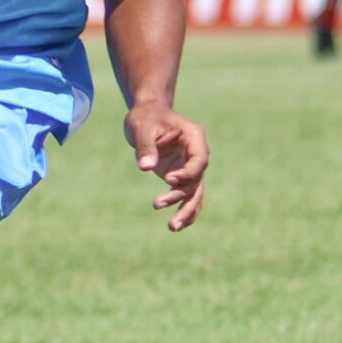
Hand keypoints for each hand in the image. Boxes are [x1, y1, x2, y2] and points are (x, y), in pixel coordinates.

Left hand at [122, 101, 208, 231]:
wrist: (147, 115)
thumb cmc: (146, 118)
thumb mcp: (142, 127)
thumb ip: (146, 146)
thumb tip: (146, 167)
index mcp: (194, 137)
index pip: (199, 160)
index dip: (186, 172)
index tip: (168, 179)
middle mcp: (197, 153)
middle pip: (198, 180)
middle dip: (183, 198)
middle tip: (161, 207)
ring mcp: (190, 166)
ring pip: (194, 192)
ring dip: (185, 210)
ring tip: (172, 227)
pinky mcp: (181, 176)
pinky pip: (186, 195)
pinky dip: (183, 209)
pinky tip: (176, 226)